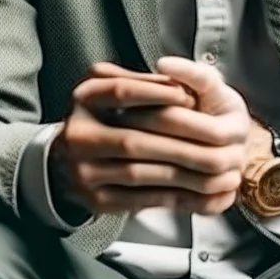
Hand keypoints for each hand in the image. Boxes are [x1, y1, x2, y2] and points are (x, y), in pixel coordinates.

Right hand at [50, 59, 250, 216]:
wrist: (66, 161)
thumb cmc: (101, 117)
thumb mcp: (112, 85)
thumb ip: (143, 80)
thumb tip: (176, 78)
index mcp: (83, 99)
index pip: (121, 92)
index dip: (158, 93)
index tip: (188, 95)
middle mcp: (77, 135)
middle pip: (132, 140)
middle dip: (177, 141)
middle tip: (212, 141)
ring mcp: (83, 171)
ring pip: (138, 172)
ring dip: (179, 171)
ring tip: (210, 166)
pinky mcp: (95, 200)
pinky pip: (137, 199)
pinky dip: (169, 194)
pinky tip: (192, 187)